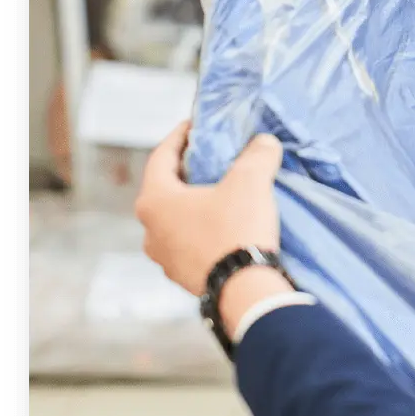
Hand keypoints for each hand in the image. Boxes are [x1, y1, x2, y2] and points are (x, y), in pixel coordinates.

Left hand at [135, 121, 285, 298]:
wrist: (243, 290)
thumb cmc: (236, 228)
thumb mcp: (250, 181)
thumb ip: (257, 155)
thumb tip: (264, 142)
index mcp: (155, 201)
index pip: (160, 157)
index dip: (178, 137)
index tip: (194, 125)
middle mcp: (150, 230)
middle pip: (166, 190)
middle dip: (188, 173)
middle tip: (210, 160)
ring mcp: (164, 258)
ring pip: (176, 220)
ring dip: (194, 206)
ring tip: (219, 196)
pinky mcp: (182, 277)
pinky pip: (189, 244)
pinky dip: (203, 231)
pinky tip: (225, 228)